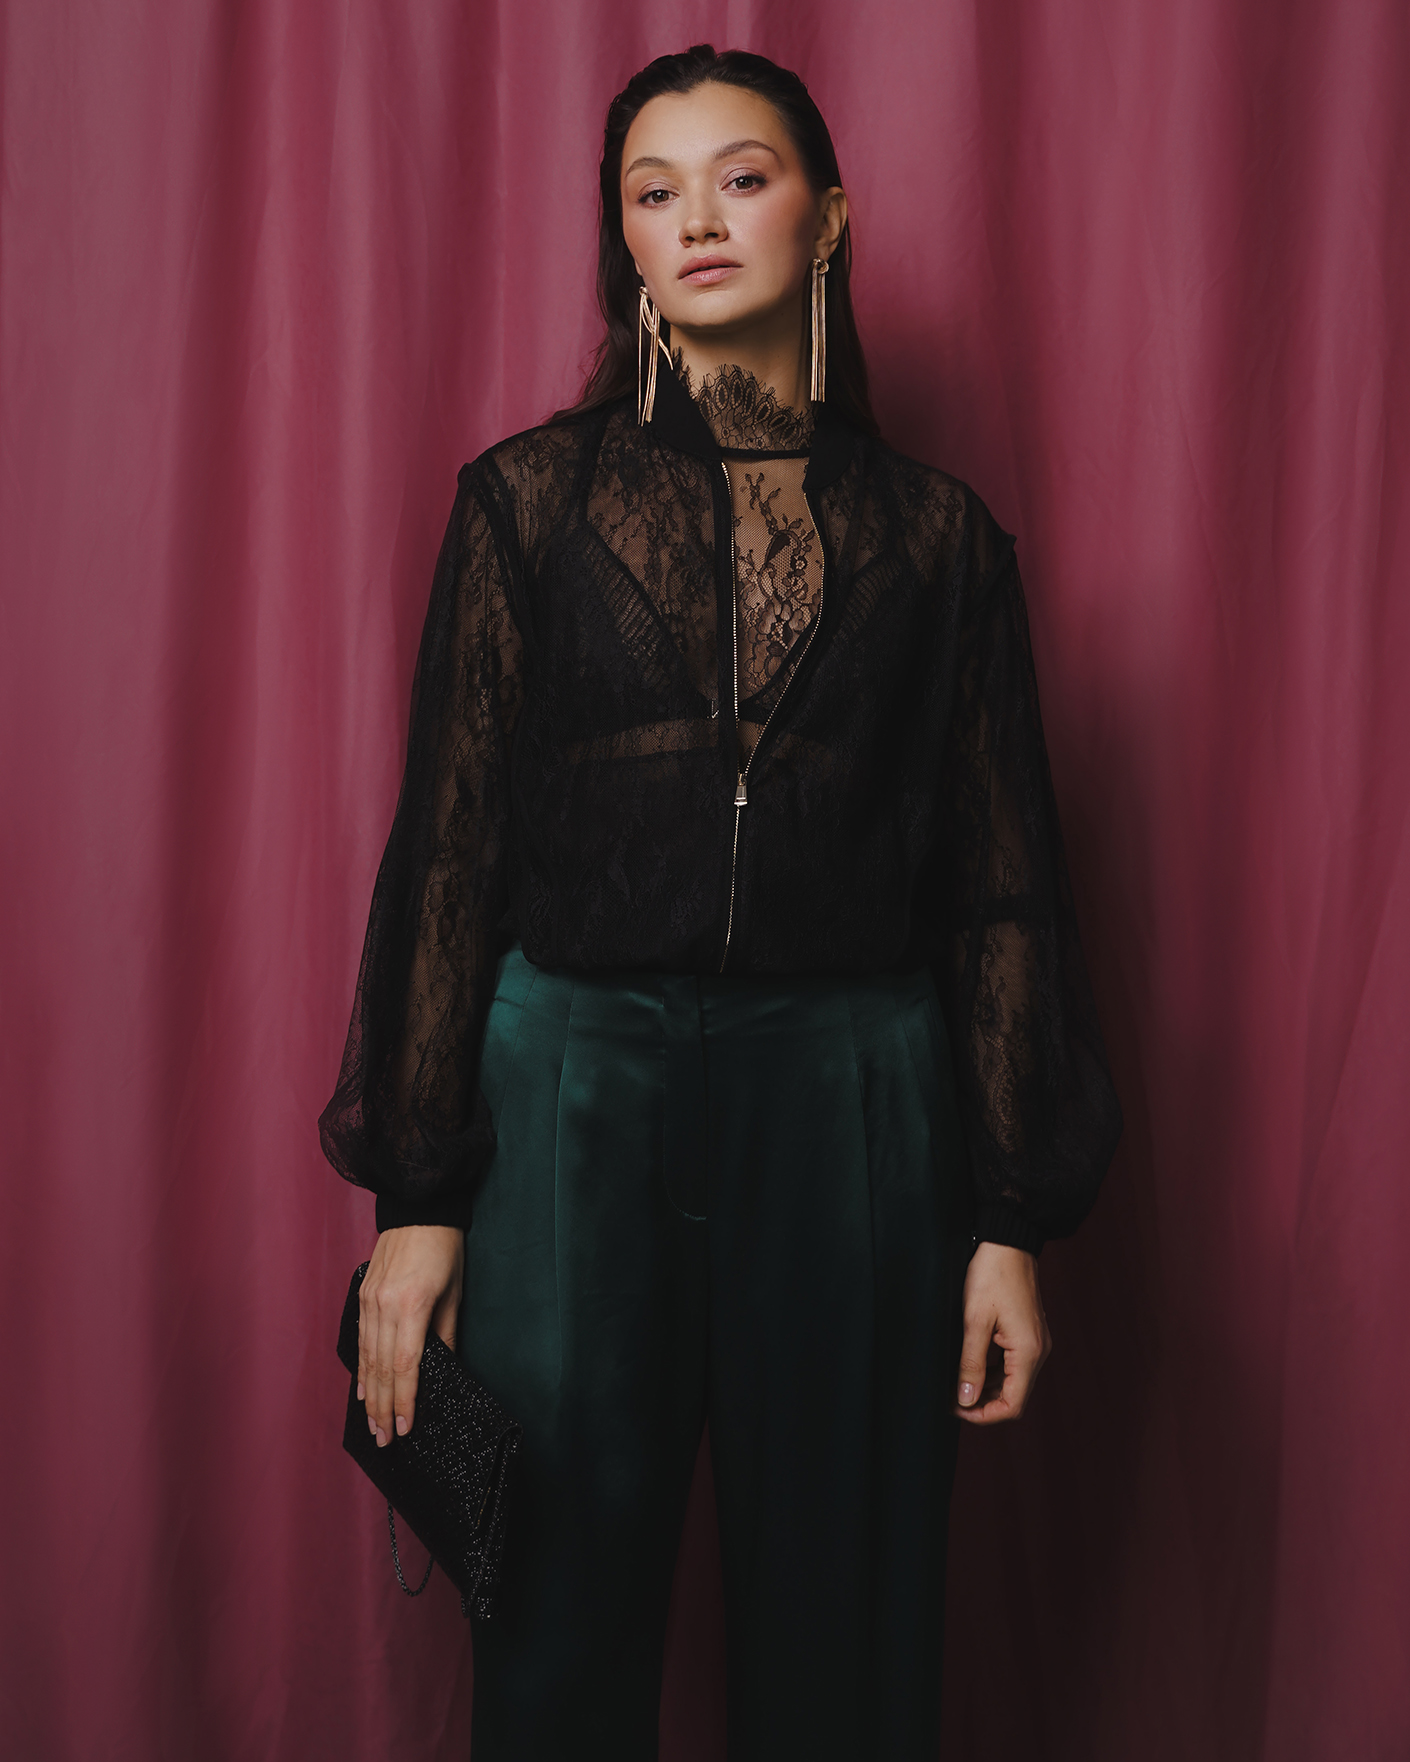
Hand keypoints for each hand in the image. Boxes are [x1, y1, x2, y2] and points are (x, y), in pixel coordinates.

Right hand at [357, 1224, 463, 1447]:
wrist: (419, 1209)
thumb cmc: (445, 1249)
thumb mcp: (455, 1293)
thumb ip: (446, 1335)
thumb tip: (445, 1370)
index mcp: (412, 1305)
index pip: (405, 1365)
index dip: (405, 1401)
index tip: (406, 1428)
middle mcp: (384, 1306)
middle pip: (381, 1369)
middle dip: (383, 1408)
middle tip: (385, 1440)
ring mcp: (369, 1300)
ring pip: (366, 1358)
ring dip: (369, 1395)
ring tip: (373, 1424)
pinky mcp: (363, 1295)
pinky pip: (360, 1339)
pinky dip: (361, 1368)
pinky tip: (363, 1389)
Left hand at [954, 1241, 1050, 1424]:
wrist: (1008, 1241)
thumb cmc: (992, 1274)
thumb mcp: (974, 1320)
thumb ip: (970, 1363)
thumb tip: (966, 1399)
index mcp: (1029, 1352)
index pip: (1012, 1405)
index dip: (984, 1414)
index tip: (957, 1408)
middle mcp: (1038, 1352)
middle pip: (1014, 1396)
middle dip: (982, 1402)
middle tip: (951, 1396)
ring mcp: (1034, 1343)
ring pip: (1011, 1381)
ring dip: (985, 1386)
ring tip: (955, 1380)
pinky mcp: (1028, 1334)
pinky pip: (1011, 1363)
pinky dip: (992, 1370)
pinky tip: (969, 1362)